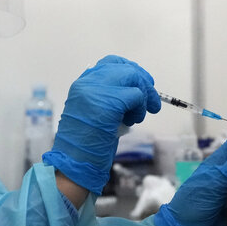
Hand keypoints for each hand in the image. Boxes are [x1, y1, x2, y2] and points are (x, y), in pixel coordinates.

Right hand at [43, 56, 159, 194]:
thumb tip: (136, 90)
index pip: (110, 63)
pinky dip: (140, 109)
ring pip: (133, 78)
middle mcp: (88, 82)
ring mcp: (98, 90)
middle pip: (126, 68)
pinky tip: (133, 121)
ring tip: (137, 116)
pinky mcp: (110, 102)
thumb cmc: (85, 143)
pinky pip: (137, 96)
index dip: (129, 70)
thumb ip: (107, 96)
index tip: (140, 84)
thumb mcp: (93, 112)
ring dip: (143, 98)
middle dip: (144, 83)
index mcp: (82, 83)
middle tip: (152, 102)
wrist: (74, 162)